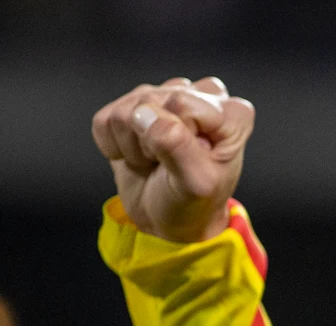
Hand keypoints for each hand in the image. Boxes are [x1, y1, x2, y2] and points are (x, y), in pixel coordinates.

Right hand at [91, 76, 254, 243]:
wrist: (168, 219)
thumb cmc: (192, 203)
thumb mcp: (195, 184)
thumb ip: (177, 146)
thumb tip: (145, 115)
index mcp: (230, 113)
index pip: (182, 103)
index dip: (174, 137)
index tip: (185, 162)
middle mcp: (200, 95)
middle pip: (149, 102)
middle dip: (150, 142)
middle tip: (167, 164)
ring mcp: (165, 95)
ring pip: (124, 110)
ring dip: (133, 146)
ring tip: (155, 161)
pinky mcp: (132, 105)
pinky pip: (104, 119)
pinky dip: (114, 147)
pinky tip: (138, 156)